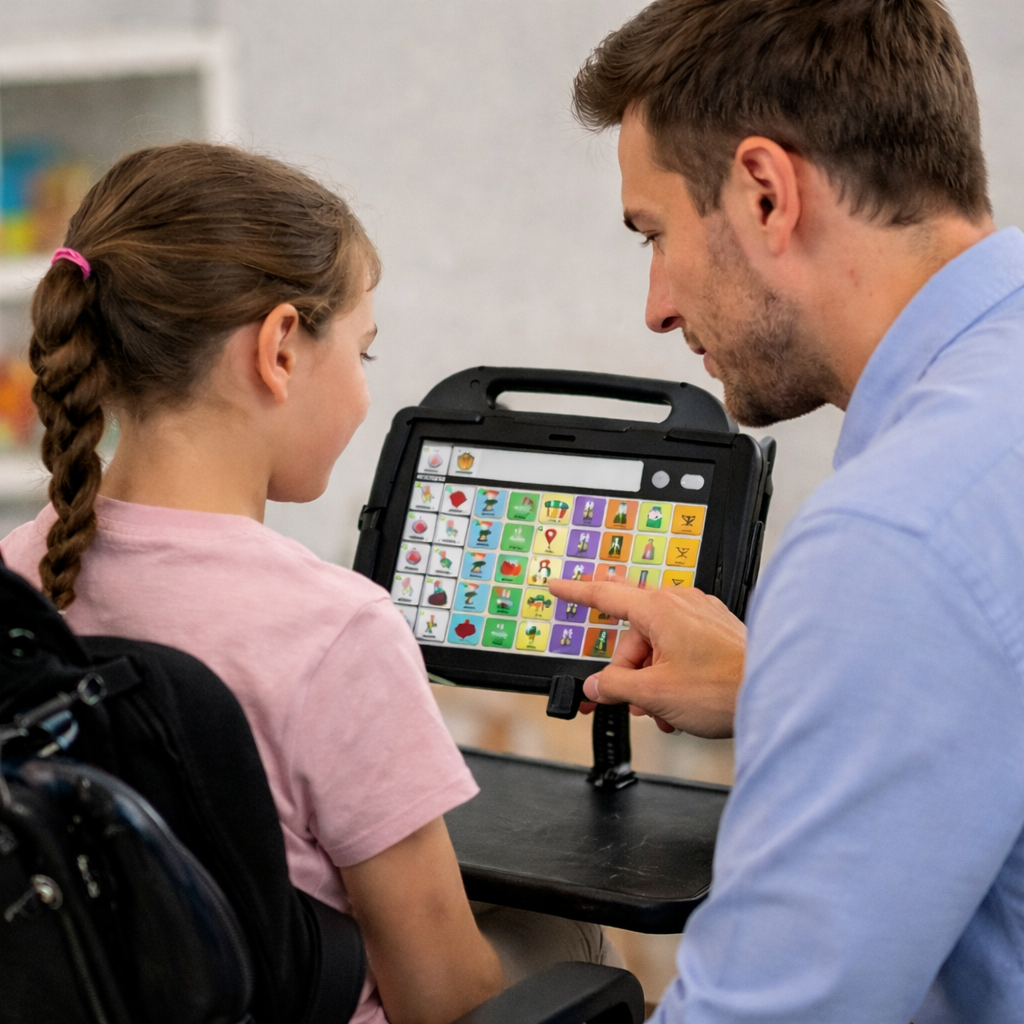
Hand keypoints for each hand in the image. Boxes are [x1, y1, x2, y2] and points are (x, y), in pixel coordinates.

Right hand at [547, 577, 745, 737]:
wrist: (777, 694)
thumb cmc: (724, 688)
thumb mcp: (654, 692)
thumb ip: (615, 686)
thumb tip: (598, 684)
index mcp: (659, 609)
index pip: (605, 594)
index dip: (575, 592)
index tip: (557, 585)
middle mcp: (680, 604)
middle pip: (632, 636)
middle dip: (627, 672)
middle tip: (624, 701)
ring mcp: (701, 616)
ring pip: (657, 647)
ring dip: (651, 680)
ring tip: (664, 711)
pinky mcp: (716, 632)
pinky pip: (680, 649)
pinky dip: (672, 675)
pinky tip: (680, 703)